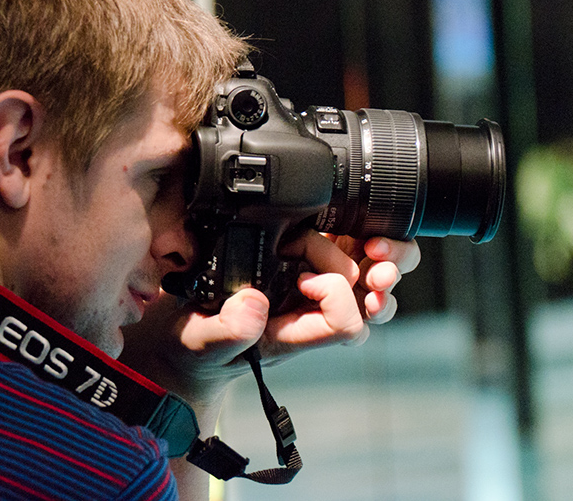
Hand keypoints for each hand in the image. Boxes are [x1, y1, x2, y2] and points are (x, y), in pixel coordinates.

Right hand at [119, 231, 420, 406]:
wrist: (189, 336)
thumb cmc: (196, 344)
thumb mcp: (199, 339)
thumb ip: (227, 329)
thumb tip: (255, 303)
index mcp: (296, 334)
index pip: (345, 323)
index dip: (335, 293)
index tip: (302, 278)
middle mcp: (313, 314)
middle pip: (374, 301)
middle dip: (381, 275)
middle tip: (370, 254)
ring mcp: (314, 291)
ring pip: (374, 277)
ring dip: (383, 257)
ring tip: (369, 243)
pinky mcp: (307, 265)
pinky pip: (350, 252)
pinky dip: (356, 237)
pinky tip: (341, 228)